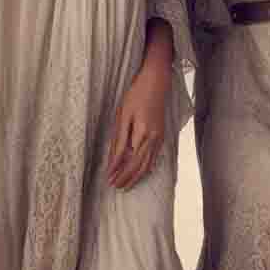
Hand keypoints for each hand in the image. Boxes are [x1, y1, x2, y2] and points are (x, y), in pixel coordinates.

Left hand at [107, 62, 170, 189]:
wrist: (156, 82)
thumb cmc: (137, 94)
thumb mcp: (123, 115)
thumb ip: (118, 141)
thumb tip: (113, 161)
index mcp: (142, 134)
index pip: (128, 160)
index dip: (118, 172)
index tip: (108, 180)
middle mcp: (153, 139)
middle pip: (139, 166)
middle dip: (126, 178)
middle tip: (114, 187)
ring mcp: (159, 138)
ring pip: (148, 165)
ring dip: (136, 177)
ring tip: (125, 185)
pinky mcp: (162, 135)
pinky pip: (154, 158)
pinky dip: (146, 168)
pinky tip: (139, 172)